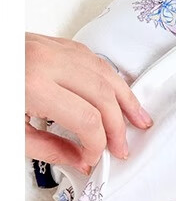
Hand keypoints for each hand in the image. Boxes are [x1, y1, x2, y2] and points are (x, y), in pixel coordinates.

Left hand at [25, 33, 153, 173]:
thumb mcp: (8, 134)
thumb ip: (47, 148)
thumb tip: (80, 158)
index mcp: (33, 86)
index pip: (86, 119)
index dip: (97, 143)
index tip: (95, 158)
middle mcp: (46, 62)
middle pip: (102, 95)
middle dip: (117, 125)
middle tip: (121, 147)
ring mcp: (51, 47)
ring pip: (104, 71)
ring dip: (124, 98)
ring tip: (137, 119)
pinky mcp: (52, 42)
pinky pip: (91, 58)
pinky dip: (108, 76)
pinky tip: (116, 92)